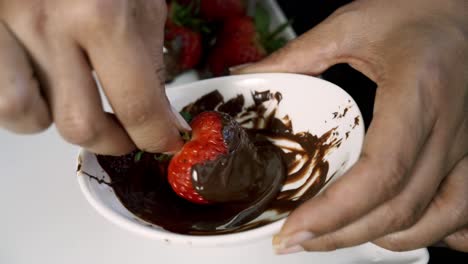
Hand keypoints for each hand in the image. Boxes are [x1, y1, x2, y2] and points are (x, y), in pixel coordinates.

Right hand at [0, 0, 188, 154]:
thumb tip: (160, 115)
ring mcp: (4, 26)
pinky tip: (44, 82)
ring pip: (27, 118)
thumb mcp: (142, 1)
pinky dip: (24, 101)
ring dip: (60, 118)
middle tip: (130, 134)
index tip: (168, 141)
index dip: (159, 136)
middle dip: (115, 141)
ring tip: (79, 98)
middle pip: (79, 127)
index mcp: (100, 15)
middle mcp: (47, 25)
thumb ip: (150, 60)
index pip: (137, 107)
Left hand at [235, 0, 467, 252]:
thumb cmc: (420, 10)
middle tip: (297, 241)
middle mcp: (452, 128)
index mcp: (418, 93)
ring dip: (380, 238)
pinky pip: (462, 212)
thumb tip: (248, 75)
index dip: (334, 212)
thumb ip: (297, 54)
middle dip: (342, 236)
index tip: (293, 230)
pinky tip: (395, 229)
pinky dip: (427, 231)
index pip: (380, 173)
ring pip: (435, 221)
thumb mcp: (354, 25)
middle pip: (400, 208)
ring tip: (334, 236)